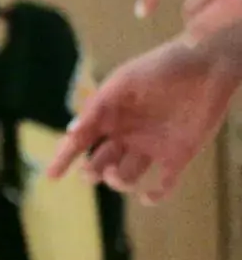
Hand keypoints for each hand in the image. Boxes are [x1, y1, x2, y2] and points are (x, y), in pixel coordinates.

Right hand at [47, 38, 241, 203]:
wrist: (207, 63)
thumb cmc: (162, 67)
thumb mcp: (123, 81)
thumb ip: (98, 107)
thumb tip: (71, 131)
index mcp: (110, 117)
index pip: (81, 141)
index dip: (64, 158)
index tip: (51, 175)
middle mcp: (127, 135)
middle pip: (101, 163)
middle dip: (92, 172)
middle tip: (90, 173)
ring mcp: (152, 147)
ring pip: (126, 176)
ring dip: (117, 181)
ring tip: (115, 174)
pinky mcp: (178, 156)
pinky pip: (164, 184)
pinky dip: (156, 195)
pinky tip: (149, 196)